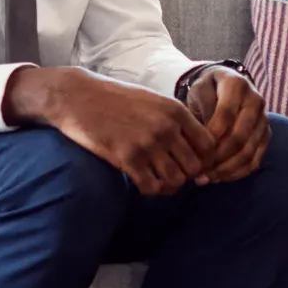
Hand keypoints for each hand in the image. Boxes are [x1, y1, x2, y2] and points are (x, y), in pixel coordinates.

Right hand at [2, 66, 215, 194]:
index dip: (204, 160)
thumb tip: (195, 146)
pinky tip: (144, 183)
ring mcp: (148, 143)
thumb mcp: (153, 101)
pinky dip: (152, 191)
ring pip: (176, 180)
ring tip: (159, 181)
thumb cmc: (116, 99)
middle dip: (187, 175)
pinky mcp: (127, 158)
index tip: (191, 164)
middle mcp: (166, 127)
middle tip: (174, 174)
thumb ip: (175, 121)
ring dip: (170, 186)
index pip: (209, 145)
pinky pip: (152, 187)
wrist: (79, 97)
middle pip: (195, 166)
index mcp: (176, 111)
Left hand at [184, 65, 269, 183]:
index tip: (194, 150)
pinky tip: (219, 178)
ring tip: (206, 178)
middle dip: (217, 157)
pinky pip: (255, 160)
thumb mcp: (198, 91)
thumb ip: (202, 110)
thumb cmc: (207, 90)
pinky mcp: (266, 135)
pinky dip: (237, 172)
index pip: (225, 114)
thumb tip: (207, 138)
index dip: (211, 135)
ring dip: (226, 169)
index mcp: (236, 85)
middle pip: (239, 136)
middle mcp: (255, 101)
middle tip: (198, 171)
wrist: (224, 85)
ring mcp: (263, 120)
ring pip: (248, 151)